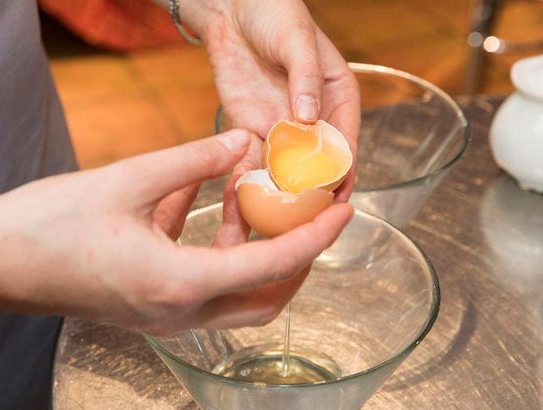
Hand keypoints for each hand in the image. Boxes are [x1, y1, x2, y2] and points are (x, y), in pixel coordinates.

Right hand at [0, 130, 352, 334]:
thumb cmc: (50, 223)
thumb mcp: (128, 180)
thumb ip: (191, 161)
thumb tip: (240, 143)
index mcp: (177, 284)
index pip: (271, 267)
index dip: (314, 237)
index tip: (343, 212)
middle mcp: (178, 314)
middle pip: (266, 300)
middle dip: (298, 260)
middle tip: (311, 218)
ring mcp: (163, 319)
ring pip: (238, 302)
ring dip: (259, 261)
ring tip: (255, 208)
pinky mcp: (149, 310)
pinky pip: (204, 290)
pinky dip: (220, 258)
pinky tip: (207, 214)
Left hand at [180, 0, 359, 201]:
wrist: (231, 9)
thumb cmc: (274, 13)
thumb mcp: (296, 39)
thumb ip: (304, 77)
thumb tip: (308, 117)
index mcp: (337, 97)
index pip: (346, 142)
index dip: (343, 171)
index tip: (338, 195)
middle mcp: (312, 119)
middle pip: (318, 165)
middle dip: (314, 194)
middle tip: (306, 219)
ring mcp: (281, 127)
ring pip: (286, 171)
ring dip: (282, 195)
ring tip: (276, 221)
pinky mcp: (251, 129)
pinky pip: (253, 160)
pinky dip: (250, 180)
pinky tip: (246, 199)